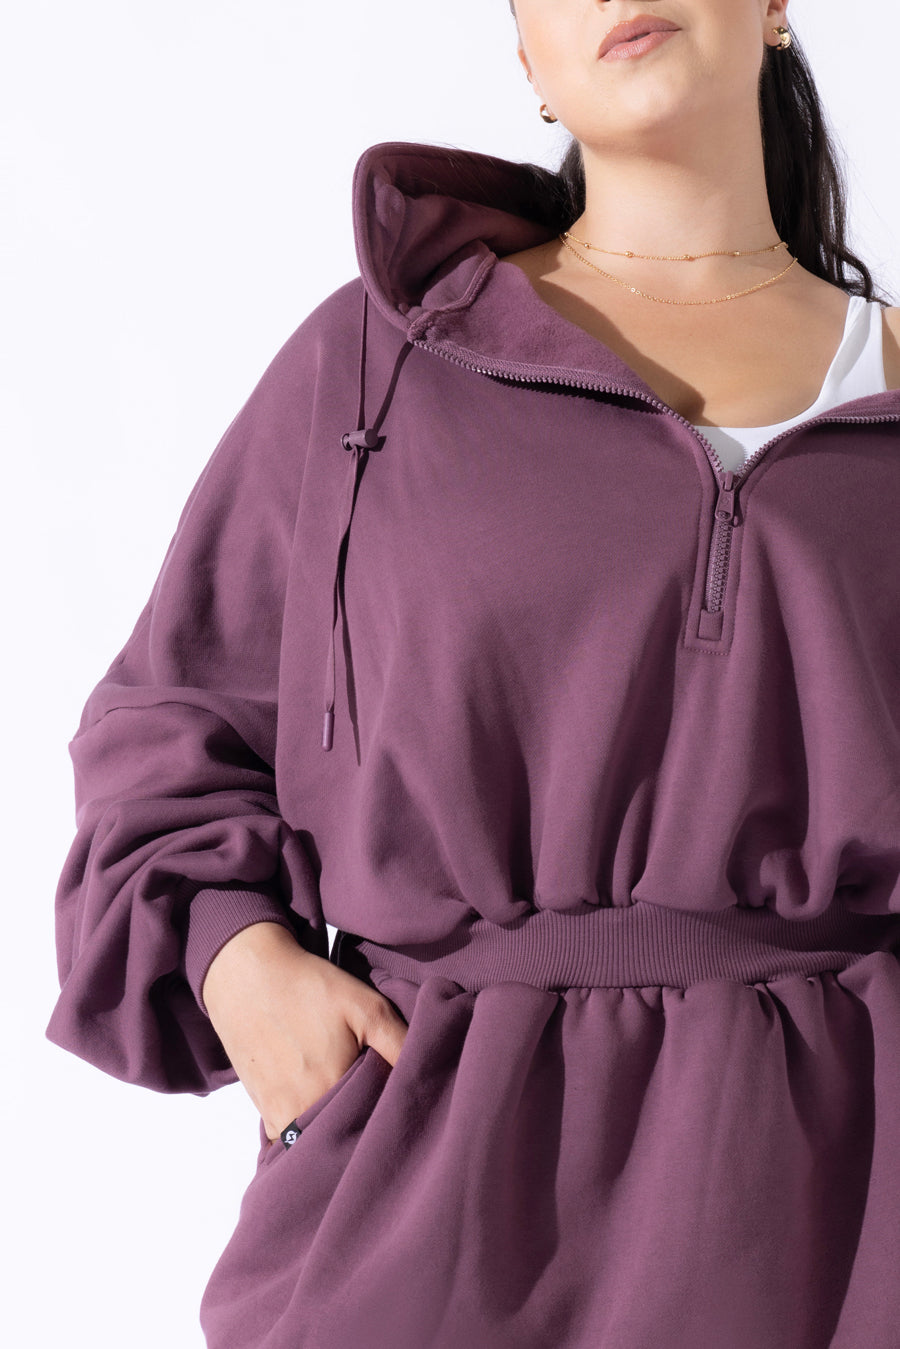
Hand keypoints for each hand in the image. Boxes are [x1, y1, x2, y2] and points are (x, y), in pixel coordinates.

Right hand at [202, 921, 408, 1143]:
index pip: (373, 1128)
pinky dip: (307, 1134)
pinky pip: (289, 1139)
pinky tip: (321, 1114)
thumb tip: (431, 1073)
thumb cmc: (309, 988)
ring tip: (353, 1115)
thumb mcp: (366, 1006)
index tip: (402, 1110)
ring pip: (315, 1144)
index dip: (391, 1120)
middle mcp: (301, 1114)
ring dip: (334, 1137)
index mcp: (332, 1092)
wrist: (246, 974)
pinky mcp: (262, 1111)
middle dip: (363, 1133)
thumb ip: (401, 1043)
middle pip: (343, 1140)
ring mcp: (277, 1116)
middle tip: (380, 1113)